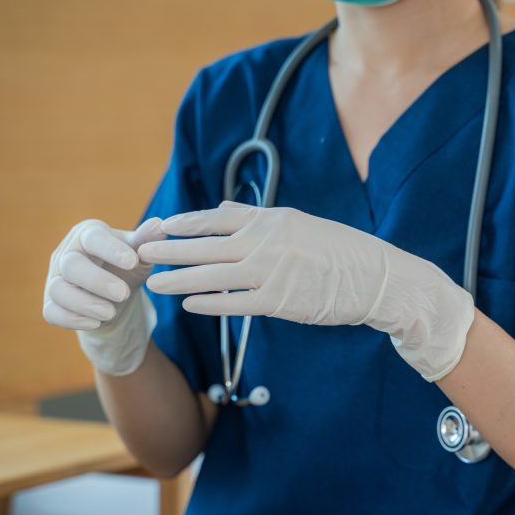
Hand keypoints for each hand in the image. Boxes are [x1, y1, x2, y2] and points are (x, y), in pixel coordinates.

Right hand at [43, 218, 165, 374]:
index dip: (110, 249)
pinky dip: (72, 319)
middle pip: (71, 264)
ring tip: (110, 313)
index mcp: (87, 234)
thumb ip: (147, 241)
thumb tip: (158, 225)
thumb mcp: (140, 254)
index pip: (93, 238)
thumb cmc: (127, 266)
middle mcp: (66, 253)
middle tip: (123, 293)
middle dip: (97, 280)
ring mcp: (56, 279)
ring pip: (58, 289)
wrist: (115, 294)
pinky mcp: (51, 303)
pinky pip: (52, 311)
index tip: (133, 262)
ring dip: (84, 303)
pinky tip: (95, 323)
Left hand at [138, 202, 474, 380]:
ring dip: (179, 279)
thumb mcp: (299, 222)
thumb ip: (258, 218)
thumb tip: (226, 209)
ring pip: (213, 275)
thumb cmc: (339, 250)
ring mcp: (272, 272)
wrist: (376, 277)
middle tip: (139, 251)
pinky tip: (188, 305)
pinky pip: (235, 303)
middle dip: (169, 249)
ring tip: (152, 283)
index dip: (185, 223)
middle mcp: (267, 241)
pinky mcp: (280, 301)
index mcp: (272, 219)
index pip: (217, 217)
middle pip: (206, 245)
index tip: (160, 226)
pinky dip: (209, 303)